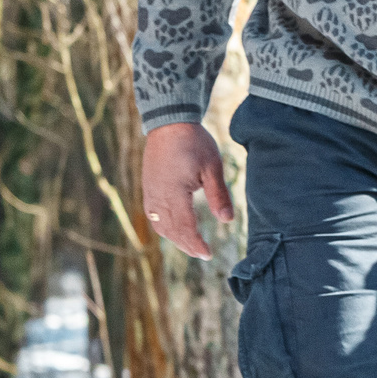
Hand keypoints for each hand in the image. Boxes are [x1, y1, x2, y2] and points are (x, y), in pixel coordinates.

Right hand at [141, 122, 232, 260]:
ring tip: (191, 245)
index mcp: (174, 193)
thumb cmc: (194, 143)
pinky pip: (153, 215)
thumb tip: (228, 220)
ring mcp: (150, 192)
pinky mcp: (148, 187)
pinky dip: (164, 227)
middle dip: (187, 245)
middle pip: (171, 230)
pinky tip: (174, 229)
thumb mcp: (212, 167)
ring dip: (175, 238)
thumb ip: (219, 195)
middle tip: (203, 254)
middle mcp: (158, 196)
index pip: (185, 227)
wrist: (169, 123)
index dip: (196, 244)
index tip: (208, 255)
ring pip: (160, 225)